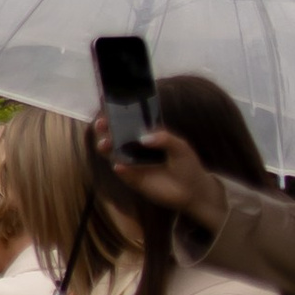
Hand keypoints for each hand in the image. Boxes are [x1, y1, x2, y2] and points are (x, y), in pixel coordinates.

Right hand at [102, 117, 222, 224]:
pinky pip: (121, 171)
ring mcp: (131, 162)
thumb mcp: (181, 147)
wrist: (192, 191)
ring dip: (104, 146)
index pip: (127, 120)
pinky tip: (120, 165)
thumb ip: (164, 138)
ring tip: (105, 143)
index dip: (115, 112)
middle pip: (113, 134)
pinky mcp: (131, 178)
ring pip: (111, 151)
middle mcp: (134, 146)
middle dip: (104, 127)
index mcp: (146, 133)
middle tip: (102, 123)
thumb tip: (143, 138)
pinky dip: (118, 167)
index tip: (105, 102)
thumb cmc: (187, 165)